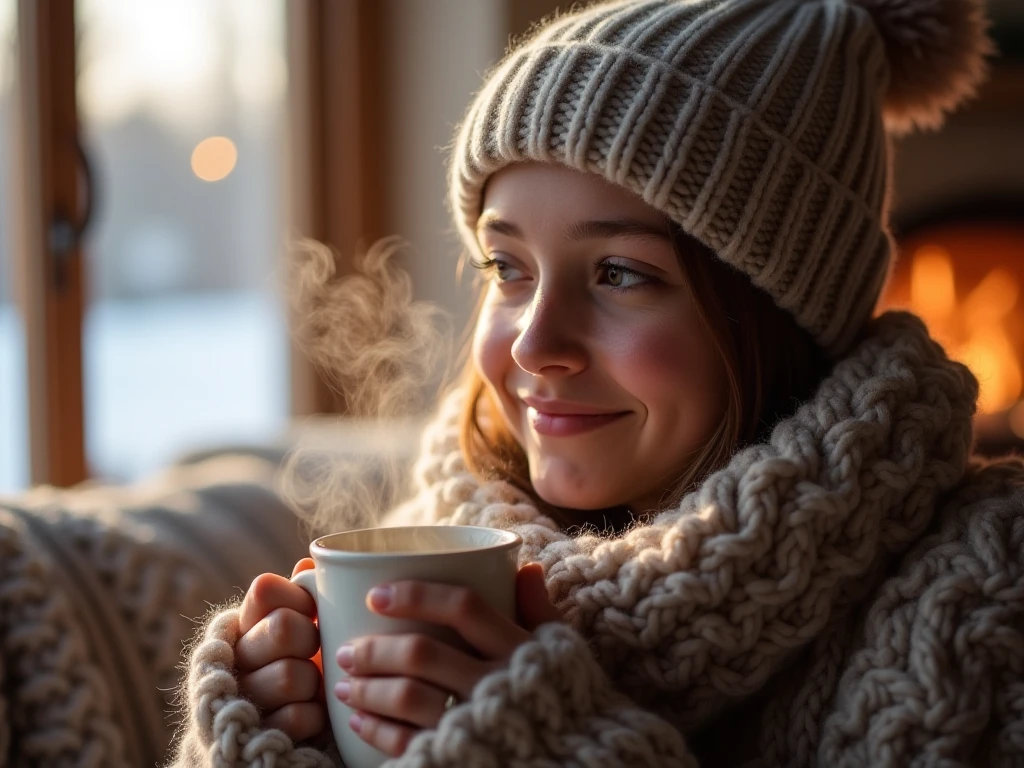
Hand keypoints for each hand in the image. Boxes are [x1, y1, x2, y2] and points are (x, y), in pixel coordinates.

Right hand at [236, 558, 327, 742]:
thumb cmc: (295, 662)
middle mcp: (236, 656)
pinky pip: (297, 717)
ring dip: (313, 682)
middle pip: (284, 627)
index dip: (298, 597)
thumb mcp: (298, 626)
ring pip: (292, 675)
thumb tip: (309, 562)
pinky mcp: (258, 734)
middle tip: (314, 649)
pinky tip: (311, 712)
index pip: (265, 588)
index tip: (311, 609)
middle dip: (310, 638)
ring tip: (312, 686)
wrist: (271, 731)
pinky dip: (314, 716)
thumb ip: (303, 594)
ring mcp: (243, 697)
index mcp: (246, 621)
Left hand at [336, 562, 561, 756]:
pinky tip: (359, 720)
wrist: (579, 764)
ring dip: (367, 689)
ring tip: (345, 684)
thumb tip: (526, 567)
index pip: (463, 606)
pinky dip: (375, 729)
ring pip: (407, 697)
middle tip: (346, 649)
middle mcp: (496, 683)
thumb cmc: (562, 701)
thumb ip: (541, 611)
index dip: (415, 595)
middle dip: (375, 649)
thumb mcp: (561, 653)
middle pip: (422, 653)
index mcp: (518, 649)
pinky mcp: (455, 758)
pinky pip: (405, 742)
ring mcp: (474, 723)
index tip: (375, 595)